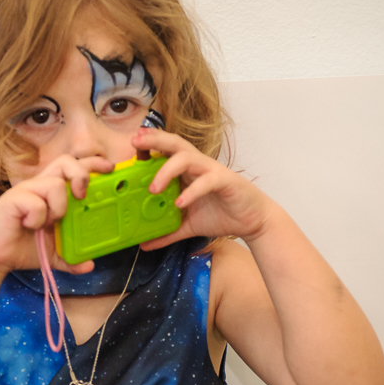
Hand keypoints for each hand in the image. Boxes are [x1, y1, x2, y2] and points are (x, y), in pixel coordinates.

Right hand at [0, 154, 113, 272]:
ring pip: (54, 184)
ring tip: (48, 223)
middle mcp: (38, 186)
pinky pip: (36, 203)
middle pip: (65, 161)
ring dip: (58, 207)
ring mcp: (25, 191)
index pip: (72, 167)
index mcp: (49, 192)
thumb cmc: (22, 248)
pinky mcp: (12, 200)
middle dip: (81, 174)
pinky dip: (38, 219)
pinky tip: (29, 227)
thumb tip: (89, 265)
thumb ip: (72, 258)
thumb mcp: (54, 254)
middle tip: (82, 197)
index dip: (92, 163)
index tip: (109, 168)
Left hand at [133, 128, 274, 248]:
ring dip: (167, 170)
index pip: (166, 150)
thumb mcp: (187, 226)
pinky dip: (193, 191)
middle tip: (134, 142)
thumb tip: (144, 245)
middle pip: (175, 144)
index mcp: (187, 171)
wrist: (252, 221)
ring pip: (187, 158)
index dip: (150, 144)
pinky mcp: (226, 181)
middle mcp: (198, 165)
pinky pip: (207, 181)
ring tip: (153, 188)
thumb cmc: (221, 215)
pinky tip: (180, 203)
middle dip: (154, 140)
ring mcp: (211, 171)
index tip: (131, 143)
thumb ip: (166, 233)